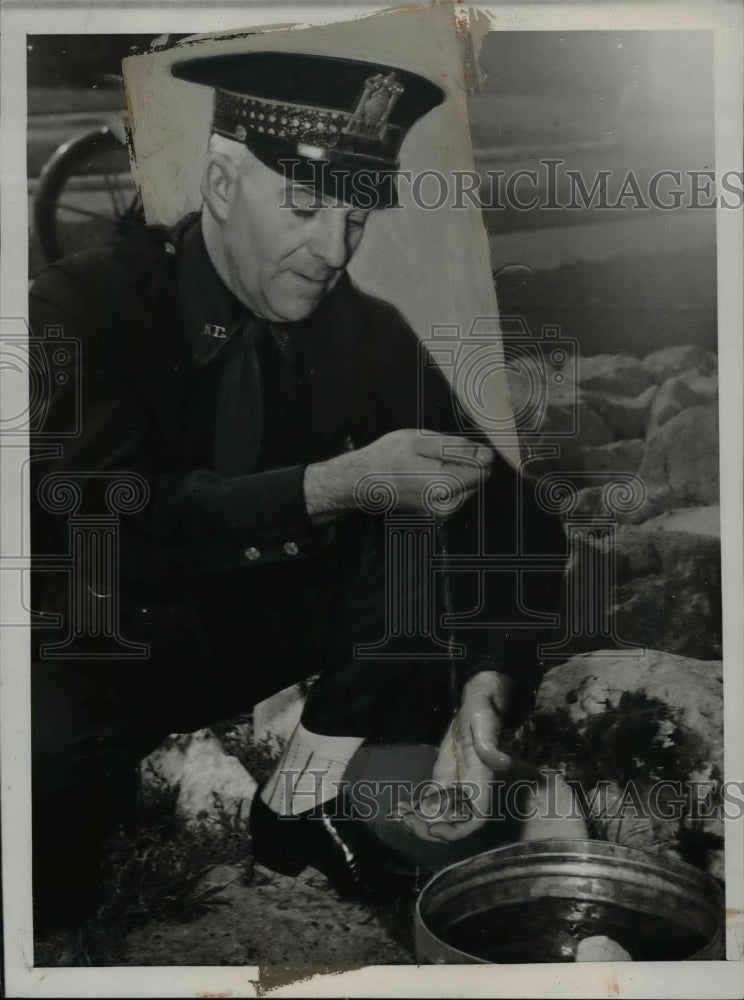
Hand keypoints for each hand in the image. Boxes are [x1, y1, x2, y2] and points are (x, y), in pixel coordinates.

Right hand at [304, 429, 492, 523]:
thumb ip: (456, 447)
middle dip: (464, 462)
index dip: (475, 452)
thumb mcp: (421, 441)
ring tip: (429, 464)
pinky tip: (428, 475)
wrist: (364, 482)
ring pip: (469, 486)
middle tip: (436, 453)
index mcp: (445, 486)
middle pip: (478, 479)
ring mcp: (444, 513)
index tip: (454, 445)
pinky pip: (457, 493)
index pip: (483, 468)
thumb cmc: (389, 457)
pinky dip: (449, 481)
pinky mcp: (439, 515)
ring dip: (456, 472)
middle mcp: (449, 505)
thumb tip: (486, 454)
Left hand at [398, 671, 513, 842]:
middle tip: (408, 822)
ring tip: (401, 814)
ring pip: (440, 814)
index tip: (435, 829)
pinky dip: (417, 808)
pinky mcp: (444, 777)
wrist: (474, 703)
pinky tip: (401, 806)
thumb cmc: (482, 712)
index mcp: (481, 780)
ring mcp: (455, 785)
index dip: (457, 829)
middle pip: (454, 822)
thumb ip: (489, 745)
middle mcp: (469, 789)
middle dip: (431, 828)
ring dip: (421, 820)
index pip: (475, 818)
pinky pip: (431, 800)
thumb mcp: (484, 725)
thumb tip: (501, 763)